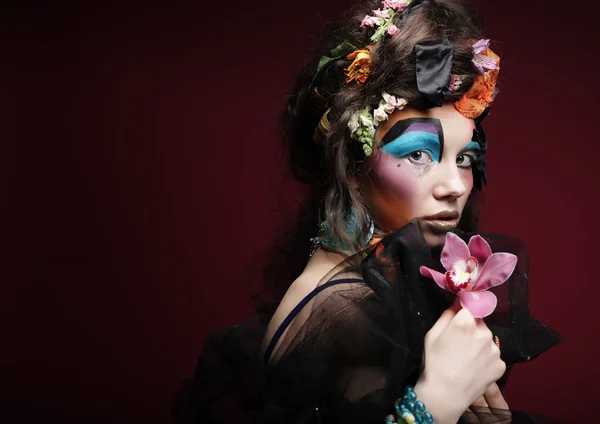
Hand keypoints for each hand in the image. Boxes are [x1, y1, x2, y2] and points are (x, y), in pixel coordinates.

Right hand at [414, 301, 506, 422]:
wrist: (445, 395)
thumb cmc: (433, 363)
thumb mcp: (432, 335)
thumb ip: (447, 315)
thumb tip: (457, 301)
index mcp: (465, 322)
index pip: (469, 306)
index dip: (464, 313)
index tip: (459, 320)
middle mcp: (484, 332)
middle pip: (479, 323)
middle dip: (472, 329)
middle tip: (459, 344)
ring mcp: (494, 350)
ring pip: (487, 340)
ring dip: (479, 344)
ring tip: (466, 359)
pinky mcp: (501, 365)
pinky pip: (492, 356)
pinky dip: (485, 360)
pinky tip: (474, 369)